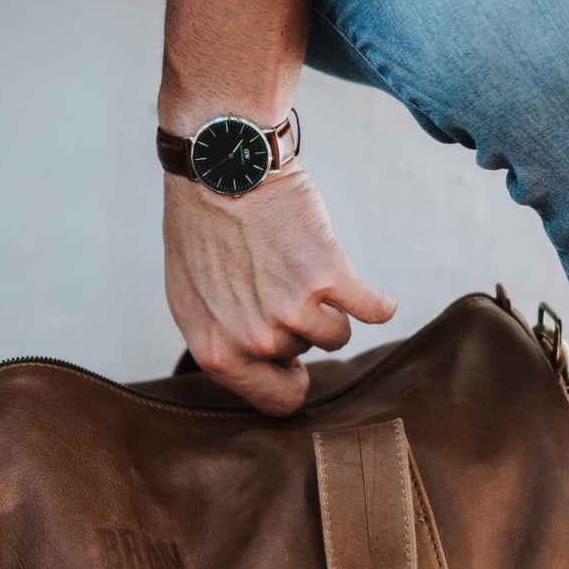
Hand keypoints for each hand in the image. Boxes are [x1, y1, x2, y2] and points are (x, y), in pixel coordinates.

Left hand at [163, 166, 395, 414]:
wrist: (221, 166)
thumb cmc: (200, 227)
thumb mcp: (192, 298)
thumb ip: (225, 342)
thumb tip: (265, 367)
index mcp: (217, 351)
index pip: (277, 402)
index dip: (289, 379)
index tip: (293, 362)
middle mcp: (255, 339)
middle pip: (304, 354)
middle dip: (296, 325)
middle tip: (277, 282)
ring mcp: (293, 309)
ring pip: (337, 333)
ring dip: (329, 306)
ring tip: (302, 269)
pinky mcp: (329, 276)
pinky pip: (375, 310)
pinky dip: (377, 302)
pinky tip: (369, 293)